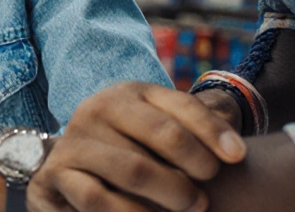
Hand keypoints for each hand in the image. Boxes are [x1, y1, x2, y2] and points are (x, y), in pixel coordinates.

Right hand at [27, 82, 246, 211]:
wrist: (70, 166)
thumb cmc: (130, 151)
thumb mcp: (158, 131)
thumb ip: (194, 132)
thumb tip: (236, 152)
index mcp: (129, 93)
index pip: (180, 107)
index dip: (213, 132)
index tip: (238, 158)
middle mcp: (98, 108)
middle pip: (162, 136)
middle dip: (195, 168)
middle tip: (205, 198)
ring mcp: (76, 140)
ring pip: (134, 169)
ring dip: (170, 195)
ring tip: (188, 209)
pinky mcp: (56, 174)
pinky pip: (98, 199)